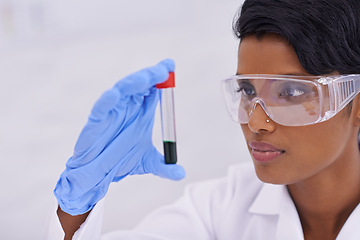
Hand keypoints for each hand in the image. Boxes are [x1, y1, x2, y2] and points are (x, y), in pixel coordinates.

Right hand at [54, 59, 184, 215]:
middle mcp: (128, 107)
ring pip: (122, 90)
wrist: (98, 175)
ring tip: (146, 79)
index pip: (154, 88)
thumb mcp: (147, 162)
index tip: (171, 65)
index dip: (162, 75)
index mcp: (142, 111)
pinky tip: (114, 95)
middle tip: (163, 71)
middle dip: (152, 75)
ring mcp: (112, 112)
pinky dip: (106, 101)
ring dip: (134, 83)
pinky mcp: (96, 122)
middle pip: (140, 84)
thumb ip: (164, 167)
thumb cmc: (120, 160)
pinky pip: (100, 108)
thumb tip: (181, 174)